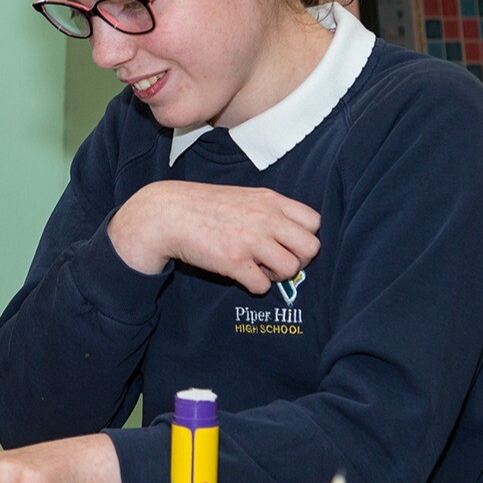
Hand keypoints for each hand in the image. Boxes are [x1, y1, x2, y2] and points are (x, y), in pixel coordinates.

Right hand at [109, 181, 320, 293]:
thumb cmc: (206, 206)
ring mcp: (251, 240)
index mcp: (271, 200)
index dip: (304, 237)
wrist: (168, 214)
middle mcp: (266, 218)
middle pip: (311, 247)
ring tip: (258, 268)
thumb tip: (290, 235)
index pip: (314, 222)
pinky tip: (242, 275)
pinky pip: (263, 286)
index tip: (287, 242)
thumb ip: (270, 211)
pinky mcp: (235, 261)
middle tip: (277, 260)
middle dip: (298, 259)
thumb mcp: (245, 197)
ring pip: (292, 268)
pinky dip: (255, 286)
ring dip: (277, 275)